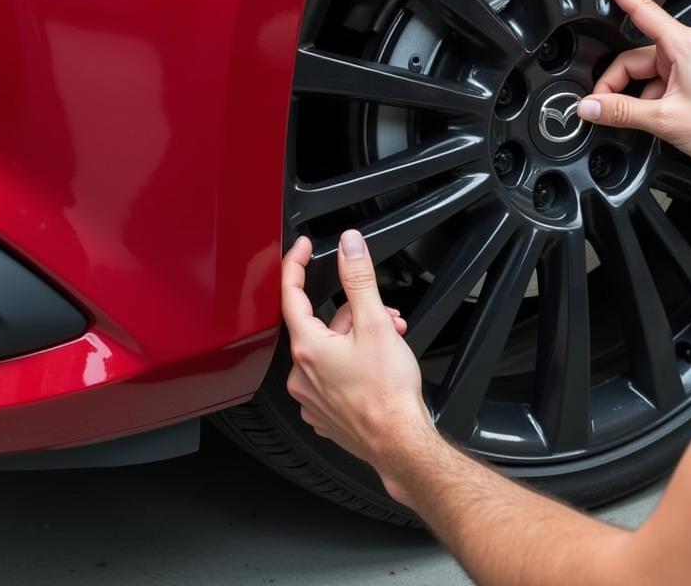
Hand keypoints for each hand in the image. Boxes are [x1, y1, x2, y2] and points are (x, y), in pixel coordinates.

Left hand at [281, 232, 435, 473]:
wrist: (399, 442)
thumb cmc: (387, 394)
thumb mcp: (375, 324)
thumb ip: (359, 279)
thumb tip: (349, 247)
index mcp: (308, 348)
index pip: (291, 294)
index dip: (296, 264)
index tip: (303, 248)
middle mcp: (302, 374)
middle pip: (321, 323)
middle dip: (354, 311)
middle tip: (383, 313)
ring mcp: (312, 396)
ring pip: (330, 349)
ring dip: (359, 337)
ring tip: (390, 340)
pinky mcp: (324, 412)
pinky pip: (332, 375)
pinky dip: (353, 363)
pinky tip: (377, 365)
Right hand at [579, 0, 690, 183]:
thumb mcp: (667, 120)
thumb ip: (621, 112)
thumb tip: (591, 106)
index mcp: (684, 45)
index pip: (640, 8)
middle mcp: (690, 46)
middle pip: (635, 56)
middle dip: (617, 84)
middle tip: (603, 108)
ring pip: (647, 72)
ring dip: (636, 96)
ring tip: (638, 121)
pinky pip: (662, 80)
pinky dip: (651, 99)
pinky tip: (654, 119)